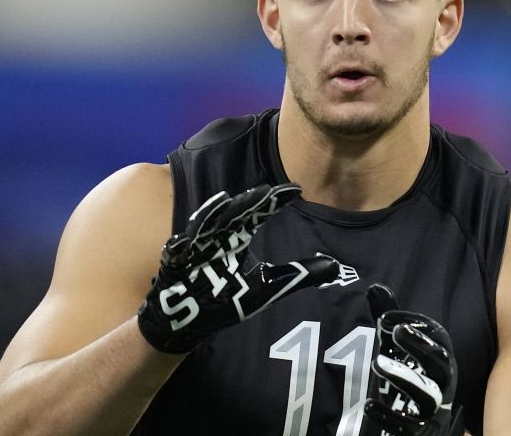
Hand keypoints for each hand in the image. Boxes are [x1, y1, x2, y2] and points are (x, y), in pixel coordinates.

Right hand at [136, 183, 338, 352]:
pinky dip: (183, 244)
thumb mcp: (266, 290)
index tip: (296, 189)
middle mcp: (218, 240)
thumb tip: (334, 267)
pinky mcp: (176, 265)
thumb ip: (297, 276)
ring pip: (207, 226)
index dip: (274, 202)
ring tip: (232, 200)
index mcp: (237, 241)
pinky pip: (178, 251)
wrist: (186, 320)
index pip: (258, 215)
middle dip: (249, 203)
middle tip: (268, 191)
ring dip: (217, 214)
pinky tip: (188, 238)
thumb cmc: (224, 300)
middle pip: (234, 216)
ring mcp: (196, 251)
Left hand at [361, 283, 460, 435]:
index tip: (388, 316)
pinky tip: (369, 405)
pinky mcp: (422, 430)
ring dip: (404, 377)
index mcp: (441, 357)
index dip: (417, 324)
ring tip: (377, 364)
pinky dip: (390, 416)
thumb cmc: (415, 376)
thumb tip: (375, 287)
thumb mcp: (402, 348)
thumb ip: (390, 319)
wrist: (429, 426)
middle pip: (440, 361)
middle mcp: (444, 381)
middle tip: (397, 331)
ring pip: (427, 392)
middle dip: (420, 345)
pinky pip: (409, 425)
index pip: (437, 336)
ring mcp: (435, 408)